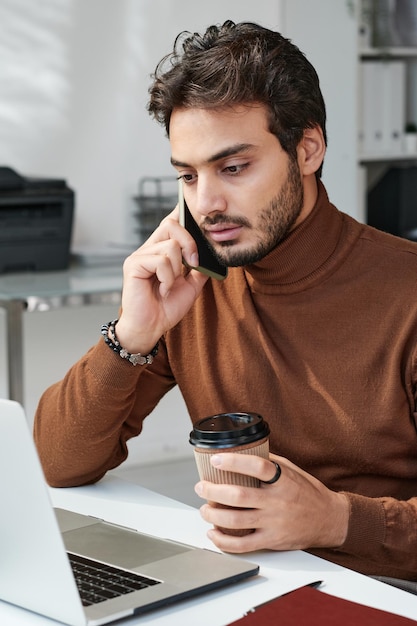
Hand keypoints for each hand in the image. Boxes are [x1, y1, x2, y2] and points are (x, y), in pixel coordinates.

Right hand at [115, 208, 207, 353]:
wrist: (150, 328)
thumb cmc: (166, 308)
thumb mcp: (191, 286)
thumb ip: (200, 269)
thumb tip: (213, 254)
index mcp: (161, 250)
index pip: (172, 222)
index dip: (183, 213)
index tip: (197, 211)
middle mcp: (149, 248)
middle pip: (171, 223)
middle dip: (189, 242)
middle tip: (194, 263)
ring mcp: (140, 255)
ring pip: (170, 245)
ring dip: (177, 269)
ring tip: (170, 285)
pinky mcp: (133, 264)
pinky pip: (161, 260)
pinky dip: (168, 278)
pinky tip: (163, 290)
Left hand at [194, 452, 348, 552]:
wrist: (330, 520)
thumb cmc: (309, 492)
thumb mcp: (292, 470)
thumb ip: (270, 463)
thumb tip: (243, 452)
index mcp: (284, 480)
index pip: (258, 467)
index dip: (234, 461)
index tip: (216, 459)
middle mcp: (278, 502)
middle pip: (239, 496)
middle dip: (214, 491)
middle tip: (201, 487)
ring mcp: (274, 523)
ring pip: (236, 520)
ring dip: (214, 515)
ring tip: (204, 509)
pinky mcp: (272, 541)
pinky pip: (243, 545)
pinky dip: (223, 541)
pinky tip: (214, 534)